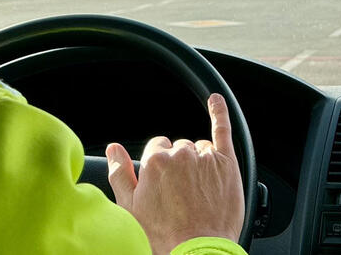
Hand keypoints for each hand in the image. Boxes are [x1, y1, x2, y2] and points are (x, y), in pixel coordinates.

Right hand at [106, 94, 244, 253]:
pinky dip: (219, 112)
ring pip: (199, 148)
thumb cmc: (164, 235)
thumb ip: (120, 174)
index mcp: (155, 162)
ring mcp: (206, 158)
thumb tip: (113, 149)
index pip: (156, 149)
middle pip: (178, 148)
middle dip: (178, 165)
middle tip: (180, 193)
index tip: (163, 184)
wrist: (197, 250)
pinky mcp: (227, 164)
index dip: (159, 167)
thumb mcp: (130, 207)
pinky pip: (223, 129)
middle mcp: (181, 155)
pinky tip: (215, 101)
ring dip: (197, 161)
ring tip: (197, 189)